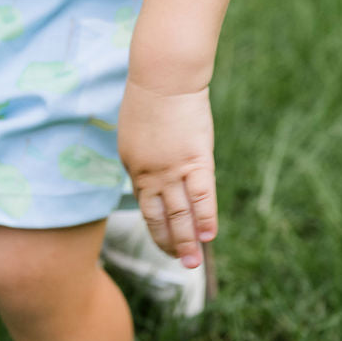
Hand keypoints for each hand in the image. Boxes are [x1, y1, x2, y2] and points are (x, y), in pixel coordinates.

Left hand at [117, 80, 215, 267]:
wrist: (163, 77)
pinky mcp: (195, 161)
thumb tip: (152, 164)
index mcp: (132, 165)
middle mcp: (149, 174)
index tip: (163, 237)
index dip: (155, 223)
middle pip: (158, 217)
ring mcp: (172, 170)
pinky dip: (205, 220)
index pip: (144, 202)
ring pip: (180, 215)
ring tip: (192, 263)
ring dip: (186, 243)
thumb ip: (143, 151)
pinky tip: (209, 237)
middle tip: (177, 263)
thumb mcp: (136, 127)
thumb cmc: (150, 94)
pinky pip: (202, 198)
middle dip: (168, 243)